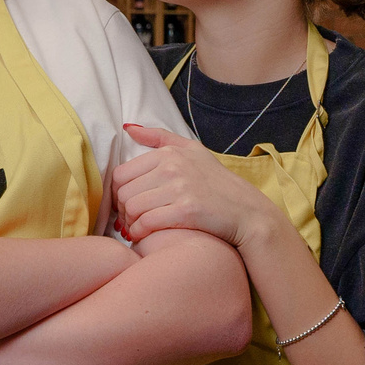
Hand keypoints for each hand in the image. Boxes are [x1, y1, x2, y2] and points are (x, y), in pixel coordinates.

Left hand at [107, 124, 285, 250]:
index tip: (125, 204)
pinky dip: (138, 232)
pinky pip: (146, 223)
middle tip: (129, 220)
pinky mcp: (186, 211)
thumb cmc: (216, 182)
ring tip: (135, 228)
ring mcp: (179, 188)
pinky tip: (142, 236)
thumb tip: (128, 128)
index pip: (121, 173)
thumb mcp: (192, 150)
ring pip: (132, 208)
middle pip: (124, 192)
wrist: (246, 211)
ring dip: (129, 223)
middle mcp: (172, 167)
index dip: (117, 193)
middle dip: (122, 210)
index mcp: (169, 153)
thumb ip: (159, 137)